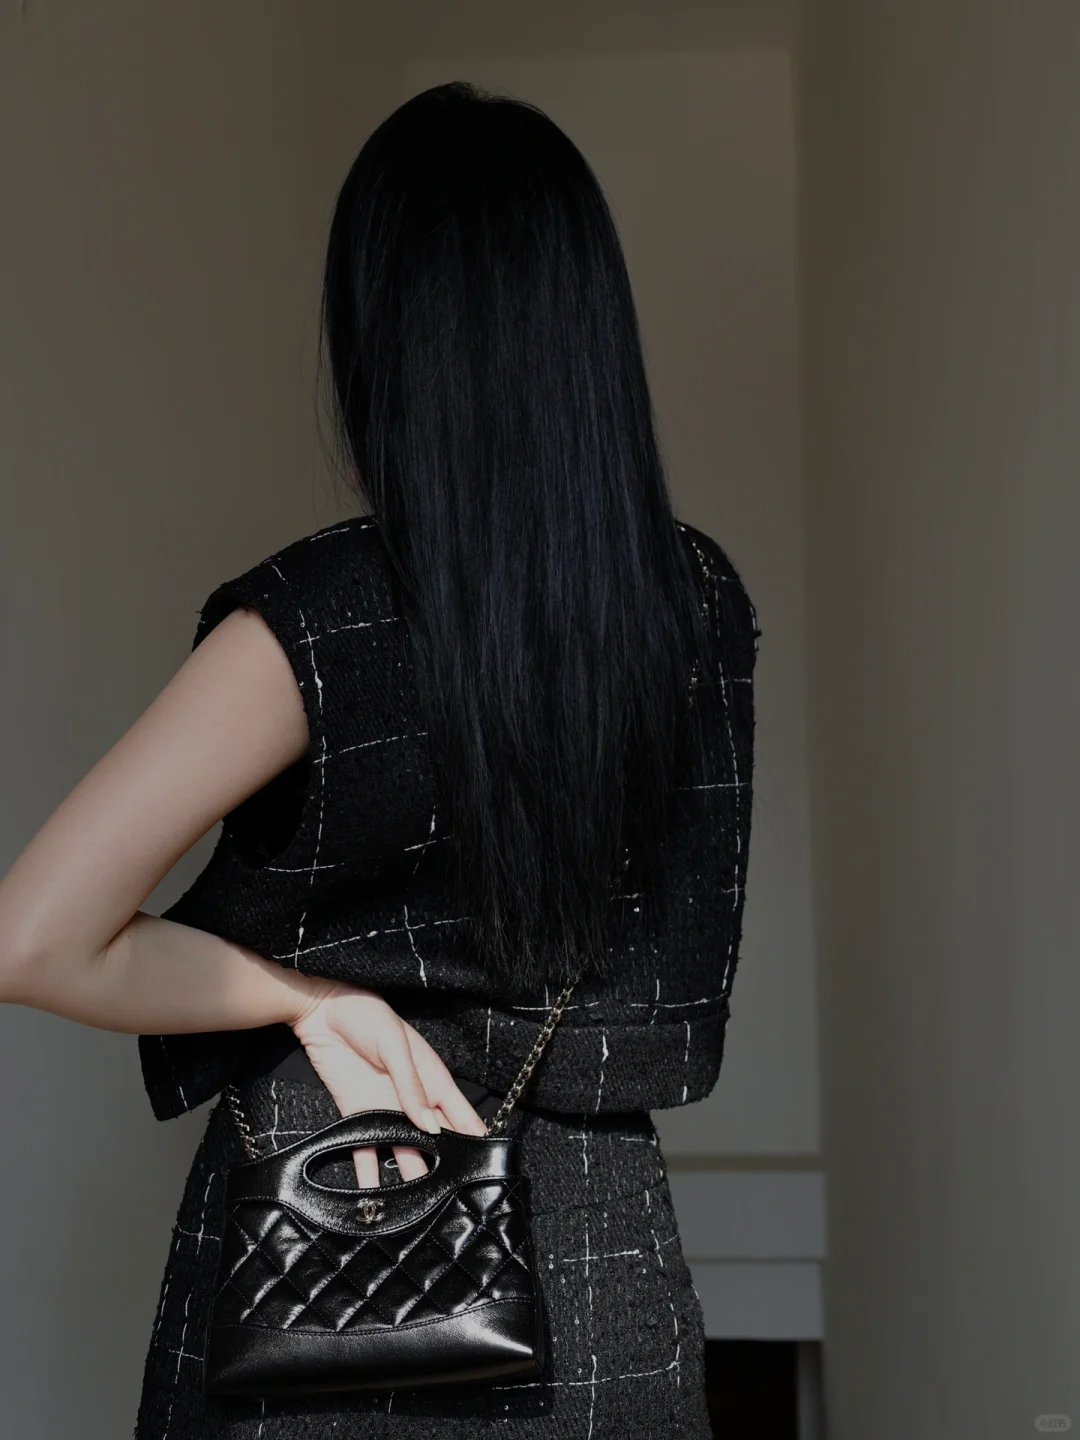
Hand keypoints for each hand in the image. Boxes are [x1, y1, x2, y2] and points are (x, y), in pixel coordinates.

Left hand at [290, 978, 487, 1188]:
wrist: (321, 1011)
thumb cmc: (367, 1015)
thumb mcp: (395, 1045)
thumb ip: (412, 1086)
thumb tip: (430, 1126)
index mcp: (431, 1078)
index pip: (461, 1114)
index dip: (474, 1139)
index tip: (487, 1166)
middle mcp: (413, 1100)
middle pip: (436, 1140)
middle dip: (446, 1166)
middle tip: (455, 1197)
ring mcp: (384, 1111)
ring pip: (404, 1151)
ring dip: (410, 1177)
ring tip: (419, 1208)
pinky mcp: (355, 1116)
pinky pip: (365, 1151)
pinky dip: (369, 1175)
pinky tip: (373, 1199)